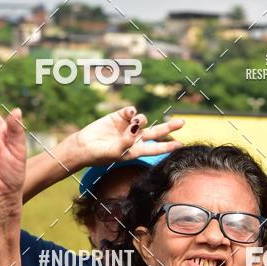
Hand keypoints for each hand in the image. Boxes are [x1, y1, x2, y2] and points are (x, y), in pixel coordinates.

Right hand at [69, 107, 183, 167]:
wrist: (84, 146)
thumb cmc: (100, 154)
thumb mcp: (116, 152)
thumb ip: (128, 141)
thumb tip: (138, 126)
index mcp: (136, 150)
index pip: (156, 148)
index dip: (168, 146)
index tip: (181, 144)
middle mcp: (135, 138)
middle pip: (156, 132)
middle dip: (169, 127)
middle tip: (182, 123)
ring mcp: (128, 127)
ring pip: (143, 120)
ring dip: (141, 120)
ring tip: (133, 123)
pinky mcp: (119, 116)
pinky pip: (131, 111)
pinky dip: (132, 111)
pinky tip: (129, 113)